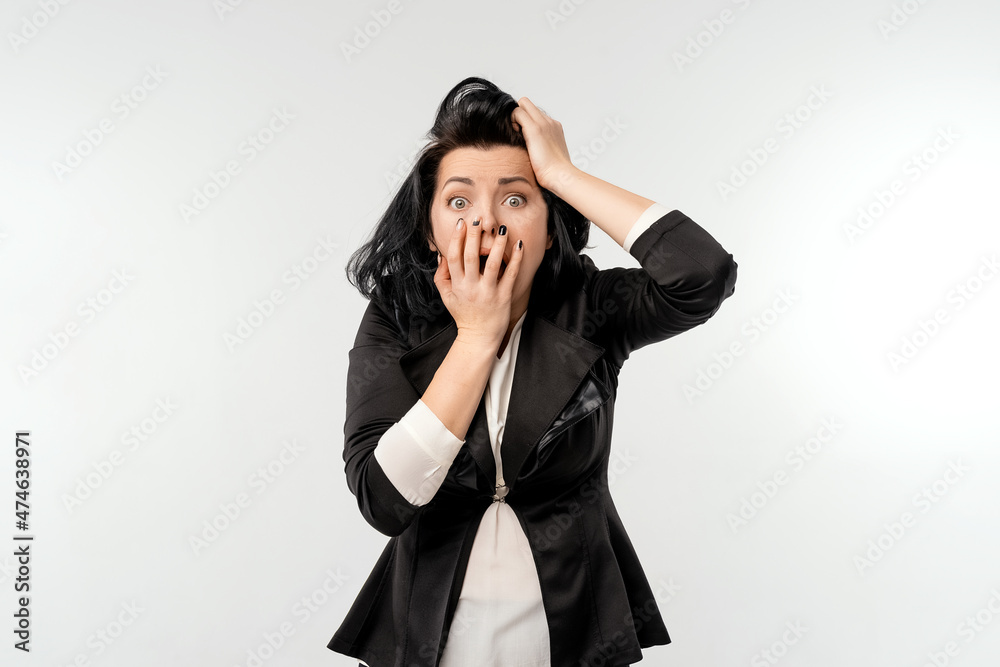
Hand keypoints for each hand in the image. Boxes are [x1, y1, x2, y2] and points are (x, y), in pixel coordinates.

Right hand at [432, 216, 523, 347]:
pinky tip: (519, 245)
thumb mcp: (446, 297)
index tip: (461, 223)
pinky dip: (515, 260)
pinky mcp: (504, 297)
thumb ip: (441, 276)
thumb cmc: (463, 314)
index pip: (454, 257)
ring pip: (493, 264)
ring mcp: (489, 292)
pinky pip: (511, 275)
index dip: (457, 239)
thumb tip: (441, 255)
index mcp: (457, 285)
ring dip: (498, 245)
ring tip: (501, 229)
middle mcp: (472, 288)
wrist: (479, 337)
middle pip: (472, 257)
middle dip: (475, 237)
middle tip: (479, 220)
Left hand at [511, 96, 578, 190]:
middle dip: (519, 114)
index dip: (526, 119)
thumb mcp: (549, 156)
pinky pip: (518, 112)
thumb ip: (541, 147)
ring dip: (516, 117)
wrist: (560, 175)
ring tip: (516, 134)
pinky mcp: (535, 128)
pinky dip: (512, 119)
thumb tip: (530, 150)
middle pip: (529, 105)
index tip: (521, 133)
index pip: (536, 113)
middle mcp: (550, 122)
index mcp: (554, 128)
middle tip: (517, 131)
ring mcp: (544, 123)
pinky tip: (514, 134)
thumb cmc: (554, 172)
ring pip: (523, 104)